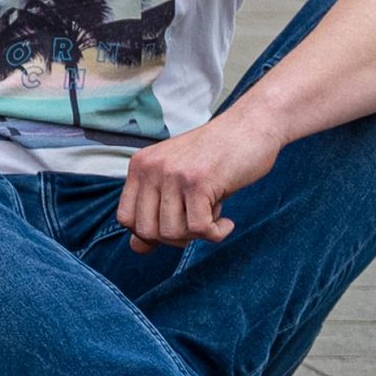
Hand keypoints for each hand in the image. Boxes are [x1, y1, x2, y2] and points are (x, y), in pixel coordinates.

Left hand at [119, 112, 279, 250]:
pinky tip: (227, 221)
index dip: (150, 233)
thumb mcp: (178, 182)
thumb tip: (136, 249)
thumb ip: (156, 212)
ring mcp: (173, 175)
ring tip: (213, 216)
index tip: (177, 225)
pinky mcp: (199, 182)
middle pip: (146, 230)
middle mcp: (150, 169)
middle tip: (198, 224)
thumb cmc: (217, 158)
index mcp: (140, 166)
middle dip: (174, 238)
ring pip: (171, 232)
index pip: (125, 218)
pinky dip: (216, 233)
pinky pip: (199, 228)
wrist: (250, 127)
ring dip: (197, 235)